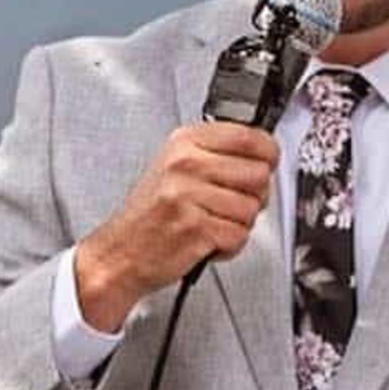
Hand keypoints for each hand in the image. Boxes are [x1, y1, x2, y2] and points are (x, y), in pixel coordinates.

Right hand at [75, 123, 278, 329]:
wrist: (120, 253)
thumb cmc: (150, 215)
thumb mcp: (174, 167)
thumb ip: (214, 155)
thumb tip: (262, 155)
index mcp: (184, 143)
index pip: (247, 136)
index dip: (268, 154)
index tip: (266, 164)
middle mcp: (186, 164)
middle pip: (258, 174)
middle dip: (256, 195)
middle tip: (235, 203)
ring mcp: (189, 195)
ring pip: (251, 208)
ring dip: (240, 224)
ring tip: (214, 224)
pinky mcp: (195, 228)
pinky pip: (239, 235)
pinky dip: (230, 246)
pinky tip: (209, 241)